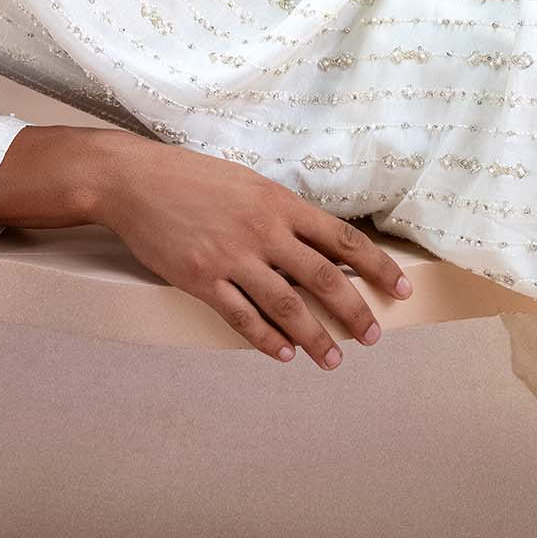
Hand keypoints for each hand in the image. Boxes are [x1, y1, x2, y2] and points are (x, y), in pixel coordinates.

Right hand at [92, 133, 414, 368]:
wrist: (135, 180)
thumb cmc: (192, 177)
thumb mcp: (248, 182)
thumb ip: (282, 212)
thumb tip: (319, 240)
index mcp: (280, 203)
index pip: (343, 240)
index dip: (377, 268)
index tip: (402, 289)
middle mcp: (264, 231)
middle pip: (323, 279)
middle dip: (354, 312)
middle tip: (373, 337)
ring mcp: (232, 257)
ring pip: (287, 307)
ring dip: (313, 338)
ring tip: (332, 360)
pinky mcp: (202, 278)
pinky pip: (242, 317)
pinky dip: (266, 340)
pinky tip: (283, 354)